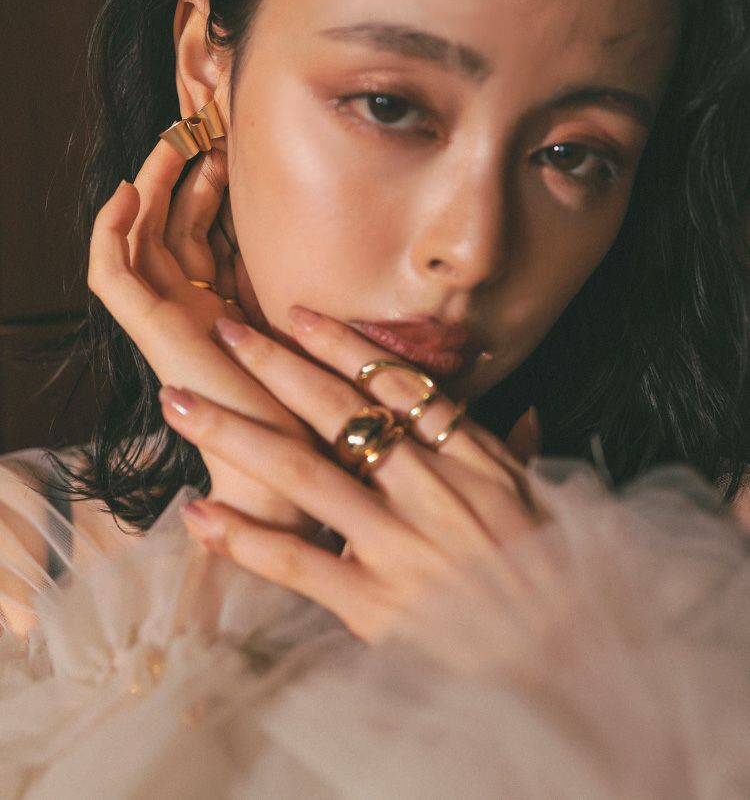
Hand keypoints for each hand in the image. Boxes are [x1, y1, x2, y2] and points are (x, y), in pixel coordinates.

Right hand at [87, 141, 318, 534]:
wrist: (290, 469)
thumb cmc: (311, 409)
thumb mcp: (309, 329)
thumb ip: (301, 290)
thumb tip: (325, 240)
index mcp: (225, 312)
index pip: (204, 240)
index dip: (211, 194)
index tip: (235, 150)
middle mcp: (191, 313)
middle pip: (172, 231)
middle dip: (185, 178)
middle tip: (205, 130)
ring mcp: (167, 322)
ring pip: (139, 242)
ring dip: (149, 189)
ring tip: (172, 140)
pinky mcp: (151, 332)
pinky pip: (110, 275)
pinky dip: (110, 233)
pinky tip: (130, 193)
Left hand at [159, 310, 541, 645]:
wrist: (569, 660)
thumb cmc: (552, 572)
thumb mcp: (543, 499)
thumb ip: (518, 454)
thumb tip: (522, 415)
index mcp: (468, 457)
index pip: (393, 382)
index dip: (339, 344)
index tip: (294, 314)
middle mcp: (429, 487)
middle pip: (337, 410)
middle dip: (273, 365)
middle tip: (222, 330)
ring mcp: (399, 542)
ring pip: (303, 471)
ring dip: (235, 432)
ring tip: (180, 403)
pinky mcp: (376, 602)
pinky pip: (298, 562)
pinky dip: (244, 538)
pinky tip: (199, 514)